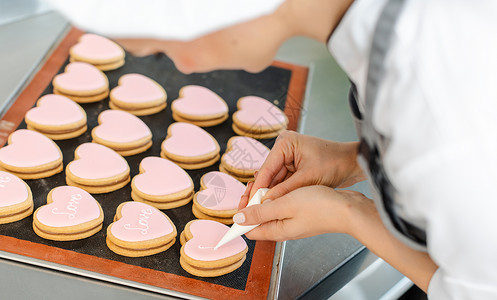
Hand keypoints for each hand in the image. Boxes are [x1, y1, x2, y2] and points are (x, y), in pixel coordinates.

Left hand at [234, 185, 368, 240]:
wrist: (348, 208)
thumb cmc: (320, 207)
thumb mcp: (285, 206)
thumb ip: (261, 213)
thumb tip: (238, 220)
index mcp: (277, 231)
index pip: (249, 229)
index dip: (241, 213)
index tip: (243, 196)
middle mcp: (283, 228)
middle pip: (258, 218)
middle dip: (252, 202)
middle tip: (255, 184)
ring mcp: (293, 221)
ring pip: (270, 210)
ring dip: (265, 197)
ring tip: (268, 181)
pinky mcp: (302, 213)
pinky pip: (282, 205)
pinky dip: (277, 195)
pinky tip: (282, 184)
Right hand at [240, 131, 364, 207]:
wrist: (353, 163)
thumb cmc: (335, 163)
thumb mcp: (308, 179)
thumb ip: (285, 191)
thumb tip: (265, 204)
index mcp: (285, 143)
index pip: (266, 169)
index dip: (257, 189)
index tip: (248, 205)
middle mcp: (283, 148)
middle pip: (266, 175)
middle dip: (258, 194)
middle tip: (245, 209)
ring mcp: (287, 158)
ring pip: (272, 181)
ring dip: (266, 196)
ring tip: (254, 212)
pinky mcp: (293, 167)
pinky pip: (281, 182)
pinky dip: (276, 194)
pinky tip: (267, 206)